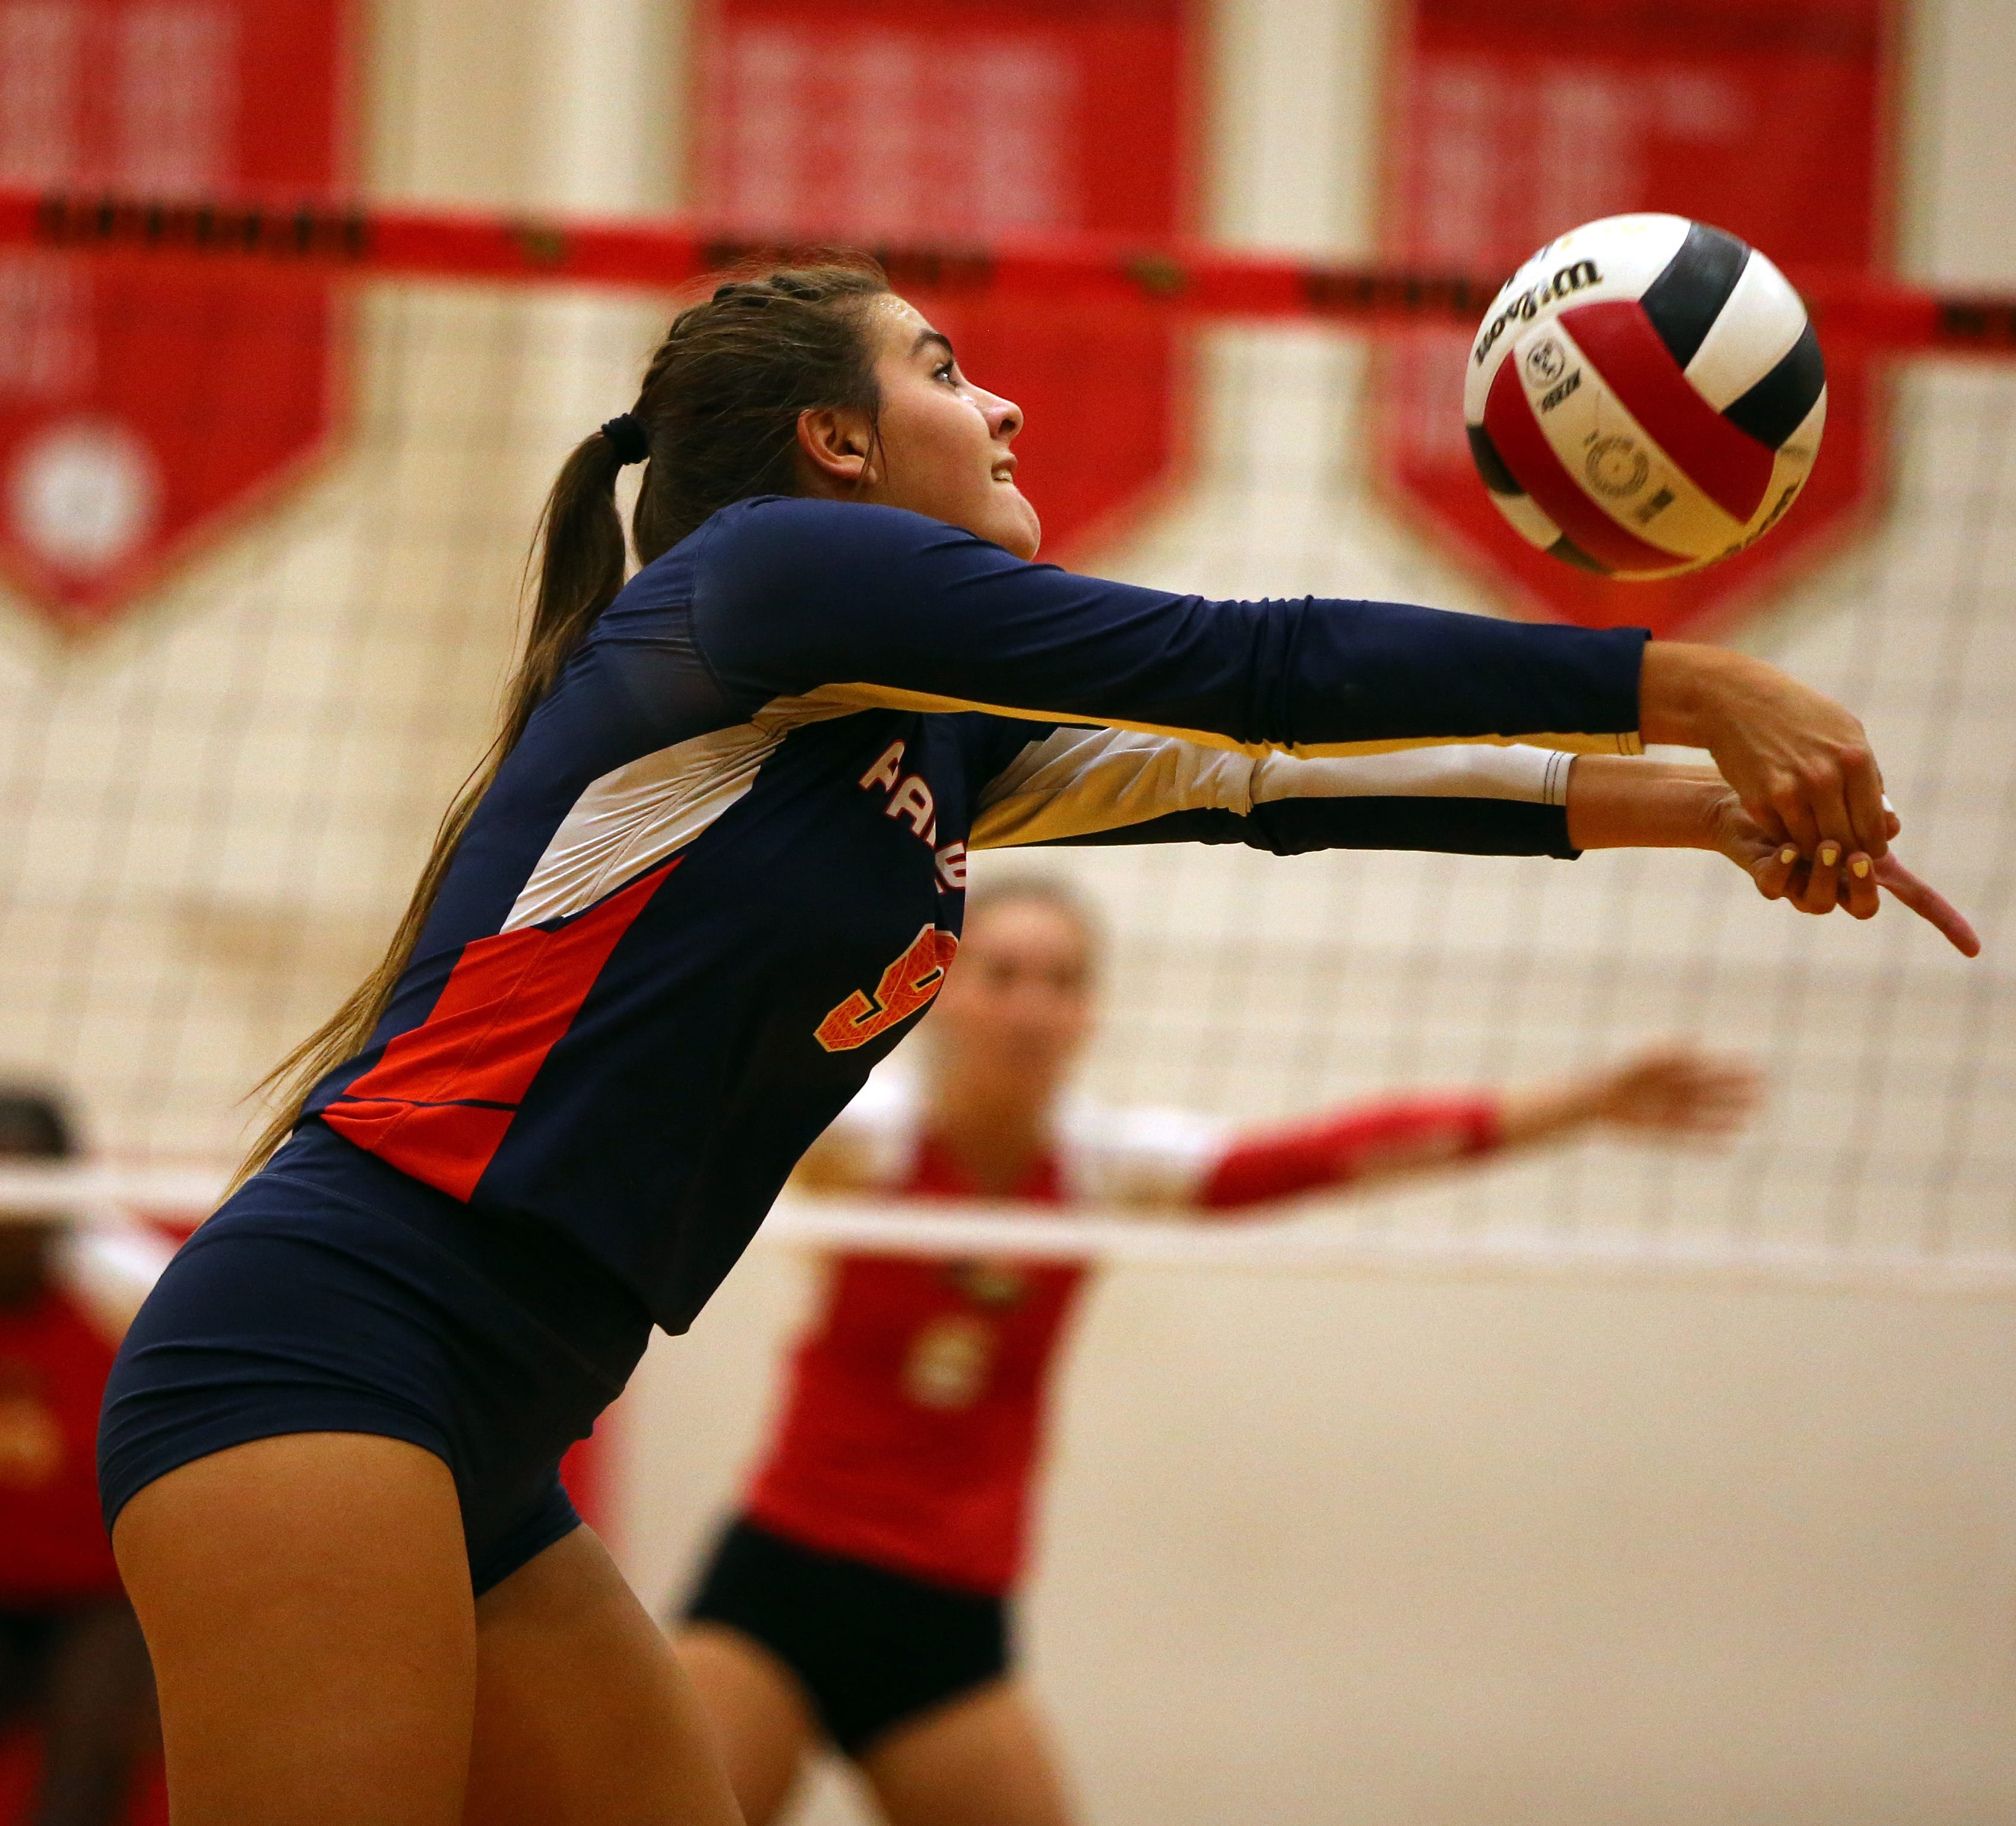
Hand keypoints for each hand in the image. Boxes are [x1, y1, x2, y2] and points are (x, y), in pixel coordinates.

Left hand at [1590, 1045, 1762, 1138]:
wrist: (1592, 1101)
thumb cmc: (1615, 1074)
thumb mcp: (1642, 1059)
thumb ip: (1668, 1050)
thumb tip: (1696, 1038)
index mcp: (1673, 1070)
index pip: (1711, 1067)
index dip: (1733, 1066)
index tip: (1757, 1065)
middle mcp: (1676, 1091)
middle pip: (1713, 1091)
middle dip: (1737, 1091)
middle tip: (1764, 1093)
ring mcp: (1671, 1112)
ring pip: (1706, 1115)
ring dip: (1727, 1116)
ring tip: (1749, 1119)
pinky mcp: (1662, 1132)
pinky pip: (1690, 1139)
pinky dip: (1707, 1142)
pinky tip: (1727, 1146)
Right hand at [1640, 645, 1888, 860]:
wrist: (1736, 701)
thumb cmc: (1797, 714)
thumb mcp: (1845, 731)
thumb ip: (1867, 774)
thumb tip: (1883, 818)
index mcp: (1854, 760)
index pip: (1874, 826)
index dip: (1873, 846)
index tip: (1867, 850)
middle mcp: (1825, 779)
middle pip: (1846, 843)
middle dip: (1846, 856)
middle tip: (1843, 858)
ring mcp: (1790, 792)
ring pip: (1813, 846)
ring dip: (1817, 852)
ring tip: (1818, 847)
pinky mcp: (1759, 802)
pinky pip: (1782, 837)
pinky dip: (1789, 840)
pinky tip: (1790, 829)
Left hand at [1709, 791, 1981, 955]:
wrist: (1752, 797)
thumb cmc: (1811, 798)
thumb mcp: (1852, 798)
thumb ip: (1874, 813)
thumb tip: (1890, 825)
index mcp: (1870, 869)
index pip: (1917, 898)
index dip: (1944, 922)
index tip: (1972, 950)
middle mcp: (1838, 885)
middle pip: (1864, 908)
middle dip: (1865, 888)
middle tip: (1860, 858)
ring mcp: (1800, 887)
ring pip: (1817, 903)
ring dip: (1824, 876)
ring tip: (1825, 845)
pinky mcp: (1767, 878)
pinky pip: (1775, 886)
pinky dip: (1784, 868)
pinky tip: (1788, 848)